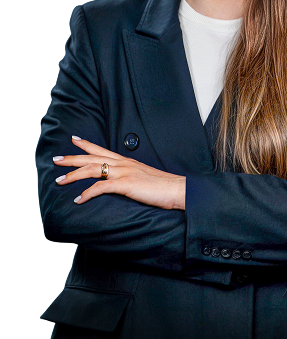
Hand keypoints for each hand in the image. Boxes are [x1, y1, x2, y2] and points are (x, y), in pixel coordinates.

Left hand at [53, 137, 185, 209]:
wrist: (178, 189)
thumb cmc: (163, 186)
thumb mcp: (144, 177)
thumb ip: (131, 176)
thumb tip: (121, 182)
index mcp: (127, 161)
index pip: (102, 149)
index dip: (87, 145)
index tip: (74, 139)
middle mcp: (123, 163)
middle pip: (92, 158)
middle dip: (71, 158)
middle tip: (56, 159)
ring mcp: (124, 173)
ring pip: (92, 169)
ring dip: (74, 175)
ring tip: (59, 180)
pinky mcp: (126, 185)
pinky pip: (101, 187)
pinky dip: (87, 193)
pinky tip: (78, 200)